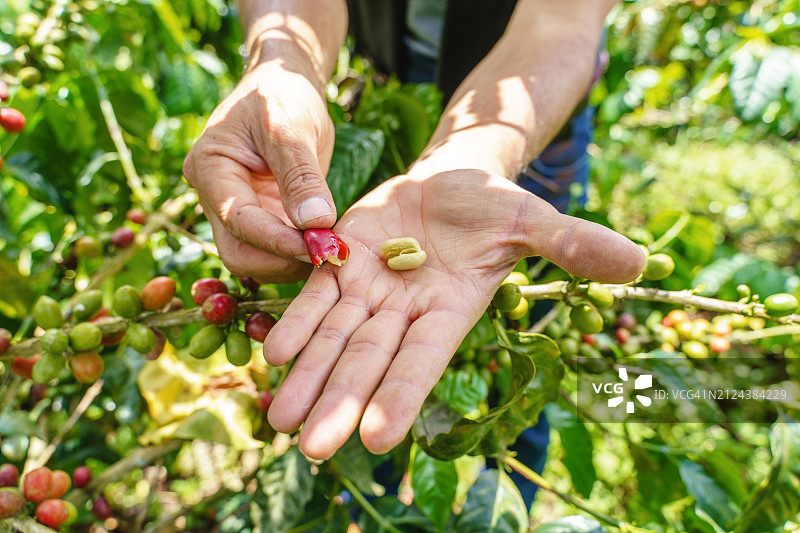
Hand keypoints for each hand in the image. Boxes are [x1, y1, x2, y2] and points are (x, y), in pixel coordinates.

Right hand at [183, 63, 336, 281]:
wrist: (285, 88)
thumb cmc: (282, 96)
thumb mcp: (292, 127)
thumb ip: (302, 176)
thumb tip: (316, 223)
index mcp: (210, 168)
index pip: (238, 220)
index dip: (277, 241)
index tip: (317, 247)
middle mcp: (216, 196)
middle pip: (238, 253)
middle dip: (281, 261)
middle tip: (327, 255)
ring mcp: (236, 210)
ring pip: (256, 259)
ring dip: (292, 262)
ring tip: (331, 248)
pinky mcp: (261, 217)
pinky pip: (275, 249)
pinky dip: (299, 253)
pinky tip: (327, 244)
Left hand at [262, 170, 644, 458]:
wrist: (449, 180)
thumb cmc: (494, 205)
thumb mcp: (532, 220)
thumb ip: (572, 245)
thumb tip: (636, 262)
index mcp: (451, 309)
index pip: (425, 359)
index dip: (402, 394)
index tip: (376, 438)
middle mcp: (407, 310)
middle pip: (370, 360)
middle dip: (341, 401)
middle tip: (311, 447)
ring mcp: (371, 289)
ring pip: (336, 337)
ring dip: (307, 375)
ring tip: (278, 418)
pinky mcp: (342, 262)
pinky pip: (316, 297)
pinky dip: (296, 323)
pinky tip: (273, 352)